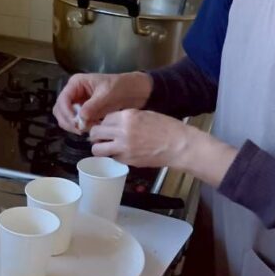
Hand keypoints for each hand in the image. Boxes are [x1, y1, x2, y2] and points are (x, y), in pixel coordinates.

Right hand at [53, 72, 152, 133]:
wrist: (135, 92)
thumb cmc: (121, 87)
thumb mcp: (107, 94)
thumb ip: (93, 106)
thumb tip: (80, 118)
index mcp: (76, 83)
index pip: (63, 99)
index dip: (66, 112)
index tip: (76, 123)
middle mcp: (74, 92)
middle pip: (60, 110)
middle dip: (68, 121)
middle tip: (81, 129)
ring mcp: (78, 103)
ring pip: (66, 117)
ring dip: (74, 125)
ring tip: (88, 129)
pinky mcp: (84, 112)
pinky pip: (77, 121)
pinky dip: (81, 127)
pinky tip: (92, 128)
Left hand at [90, 110, 238, 182]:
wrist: (179, 145)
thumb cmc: (167, 128)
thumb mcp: (145, 114)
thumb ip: (127, 117)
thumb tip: (113, 122)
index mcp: (127, 116)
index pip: (104, 118)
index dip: (104, 123)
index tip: (106, 126)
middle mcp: (122, 131)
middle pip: (95, 133)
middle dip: (96, 135)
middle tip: (101, 138)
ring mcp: (123, 147)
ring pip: (97, 149)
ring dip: (99, 148)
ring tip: (106, 148)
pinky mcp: (128, 160)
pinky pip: (112, 158)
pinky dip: (114, 156)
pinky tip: (122, 154)